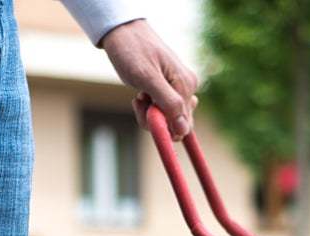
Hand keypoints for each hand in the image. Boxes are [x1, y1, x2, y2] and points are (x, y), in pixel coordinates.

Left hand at [99, 19, 197, 139]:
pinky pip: (162, 109)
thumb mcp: (147, 78)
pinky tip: (140, 95)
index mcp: (185, 85)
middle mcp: (187, 88)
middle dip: (154, 119)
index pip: (182, 125)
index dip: (162, 126)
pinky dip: (148, 107)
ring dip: (149, 113)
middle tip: (139, 100)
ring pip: (167, 118)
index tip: (146, 112)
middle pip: (175, 124)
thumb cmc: (133, 51)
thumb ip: (168, 103)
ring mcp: (178, 87)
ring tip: (138, 96)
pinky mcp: (168, 87)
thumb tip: (183, 129)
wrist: (122, 31)